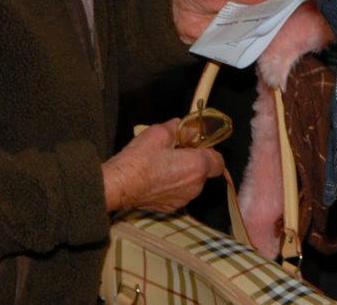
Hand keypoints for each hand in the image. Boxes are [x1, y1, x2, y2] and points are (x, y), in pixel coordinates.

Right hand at [102, 120, 224, 211]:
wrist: (118, 185)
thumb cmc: (139, 159)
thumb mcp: (160, 132)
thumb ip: (180, 128)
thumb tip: (187, 128)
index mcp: (197, 167)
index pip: (218, 161)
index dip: (208, 151)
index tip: (195, 145)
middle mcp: (194, 187)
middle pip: (204, 172)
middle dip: (194, 162)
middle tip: (176, 152)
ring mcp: (182, 200)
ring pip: (191, 184)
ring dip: (184, 174)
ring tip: (163, 165)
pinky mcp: (170, 209)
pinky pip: (179, 194)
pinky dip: (173, 187)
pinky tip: (156, 179)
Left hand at [171, 0, 271, 42]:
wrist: (177, 12)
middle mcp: (248, 7)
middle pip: (267, 12)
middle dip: (276, 15)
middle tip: (289, 17)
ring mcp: (241, 23)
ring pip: (258, 28)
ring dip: (265, 31)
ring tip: (279, 33)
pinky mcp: (233, 38)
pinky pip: (245, 42)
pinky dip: (250, 44)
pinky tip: (259, 45)